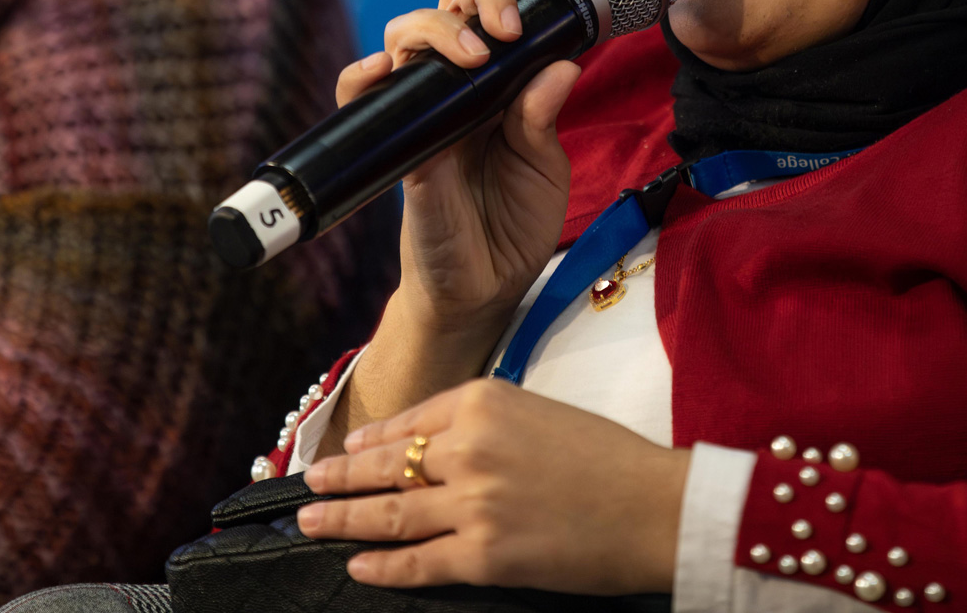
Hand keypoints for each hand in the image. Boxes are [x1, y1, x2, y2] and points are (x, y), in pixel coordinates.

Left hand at [301, 379, 688, 593]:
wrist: (656, 507)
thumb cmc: (608, 459)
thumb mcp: (538, 412)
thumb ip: (483, 421)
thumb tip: (428, 444)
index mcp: (483, 401)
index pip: (410, 421)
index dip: (370, 441)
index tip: (346, 451)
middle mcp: (469, 446)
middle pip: (386, 465)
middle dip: (340, 478)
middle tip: (310, 486)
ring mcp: (472, 504)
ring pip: (390, 513)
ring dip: (344, 519)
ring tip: (313, 522)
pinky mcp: (483, 555)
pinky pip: (417, 562)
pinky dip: (382, 566)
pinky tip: (358, 566)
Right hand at [328, 0, 580, 440]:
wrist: (483, 289)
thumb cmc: (514, 222)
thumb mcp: (544, 167)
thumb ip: (544, 117)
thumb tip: (562, 64)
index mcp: (503, 78)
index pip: (502, 4)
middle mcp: (459, 83)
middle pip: (451, 2)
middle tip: (507, 30)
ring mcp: (423, 109)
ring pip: (406, 34)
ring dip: (436, 29)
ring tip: (472, 56)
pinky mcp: (395, 144)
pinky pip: (360, 96)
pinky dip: (364, 75)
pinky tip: (384, 71)